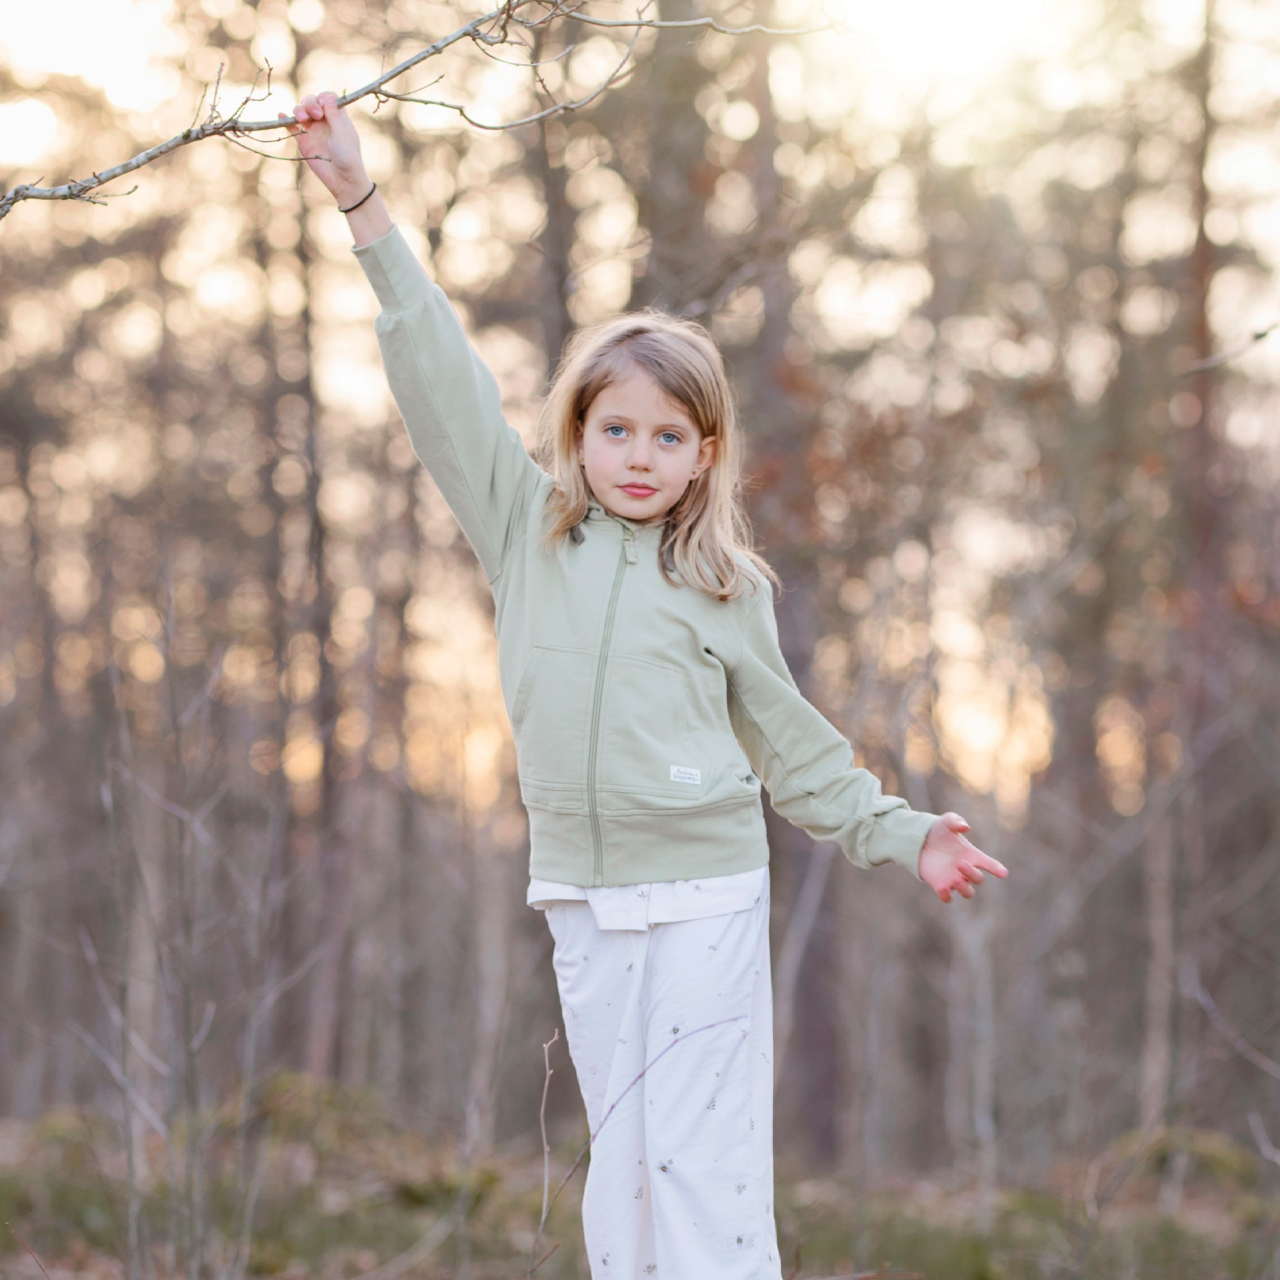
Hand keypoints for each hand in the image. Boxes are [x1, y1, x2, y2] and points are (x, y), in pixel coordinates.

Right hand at [279, 91, 370, 207]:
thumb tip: (328, 96)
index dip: (323, 98)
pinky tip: (281, 115)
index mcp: (337, 118)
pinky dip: (286, 121)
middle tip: (315, 115)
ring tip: (302, 119)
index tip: (323, 106)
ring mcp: (313, 132)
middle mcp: (325, 122)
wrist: (343, 179)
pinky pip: (292, 128)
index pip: (327, 99)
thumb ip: (334, 115)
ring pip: (301, 113)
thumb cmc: (348, 156)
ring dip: (299, 111)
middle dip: (310, 104)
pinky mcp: (304, 142)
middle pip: (312, 103)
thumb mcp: (342, 133)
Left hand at [917, 813, 1007, 903]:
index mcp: (972, 855)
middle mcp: (966, 870)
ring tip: (956, 879)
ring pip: (968, 893)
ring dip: (964, 888)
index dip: (997, 869)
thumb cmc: (939, 831)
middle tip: (960, 863)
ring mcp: (954, 880)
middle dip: (972, 873)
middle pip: (979, 879)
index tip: (1003, 873)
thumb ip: (956, 821)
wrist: (920, 840)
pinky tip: (942, 888)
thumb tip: (965, 827)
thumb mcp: (947, 821)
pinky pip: (947, 898)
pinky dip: (946, 896)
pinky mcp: (940, 886)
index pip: (990, 864)